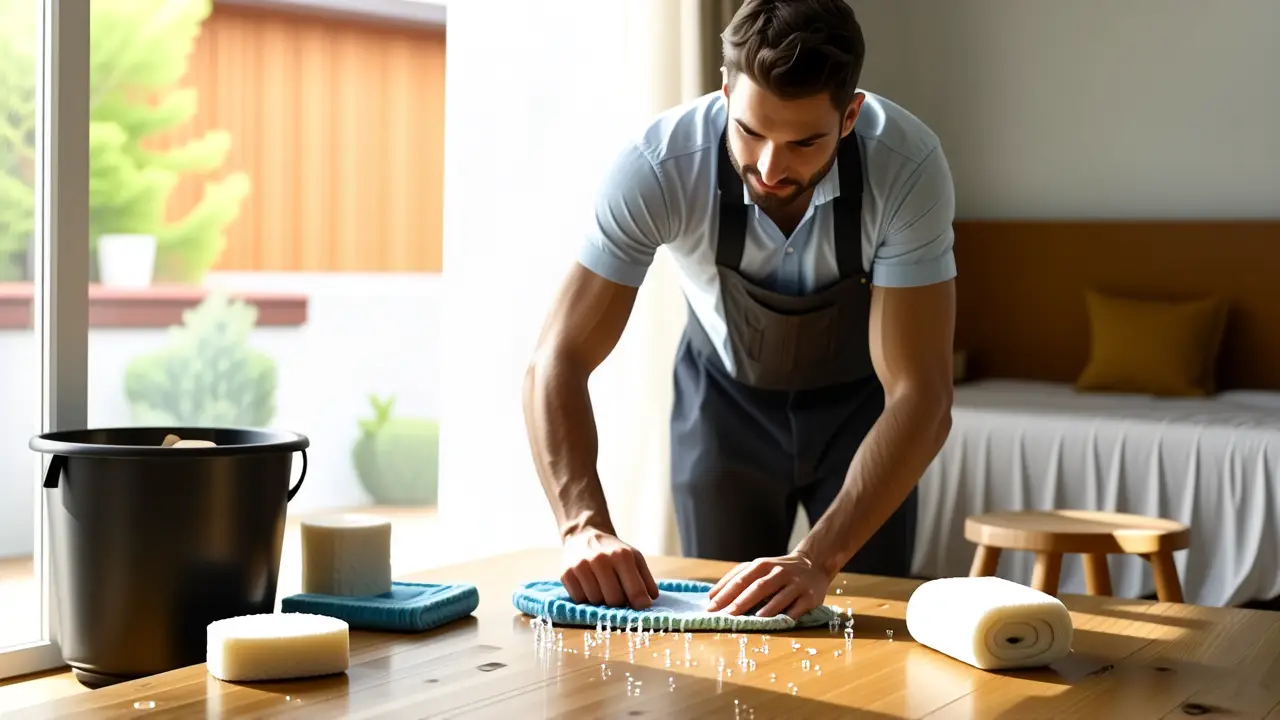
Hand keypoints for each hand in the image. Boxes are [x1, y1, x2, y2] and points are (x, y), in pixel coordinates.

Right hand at [561, 527, 659, 608]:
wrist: (584, 534)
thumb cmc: (614, 551)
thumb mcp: (634, 558)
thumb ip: (645, 579)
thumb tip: (648, 602)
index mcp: (622, 555)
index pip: (634, 591)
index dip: (640, 604)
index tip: (641, 606)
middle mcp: (600, 559)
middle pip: (614, 600)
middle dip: (618, 601)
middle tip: (617, 592)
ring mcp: (581, 566)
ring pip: (596, 602)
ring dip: (600, 599)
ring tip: (601, 586)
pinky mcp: (566, 573)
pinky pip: (579, 599)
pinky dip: (585, 597)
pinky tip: (587, 585)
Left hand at [705, 552, 831, 619]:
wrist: (813, 564)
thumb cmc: (777, 571)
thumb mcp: (758, 568)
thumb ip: (736, 579)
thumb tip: (712, 596)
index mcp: (762, 565)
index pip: (741, 578)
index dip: (725, 593)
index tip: (711, 607)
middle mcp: (779, 572)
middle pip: (758, 587)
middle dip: (741, 602)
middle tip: (726, 616)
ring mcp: (795, 584)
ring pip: (779, 596)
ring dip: (766, 609)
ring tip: (752, 620)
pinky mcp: (809, 596)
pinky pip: (797, 607)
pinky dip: (787, 615)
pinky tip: (778, 622)